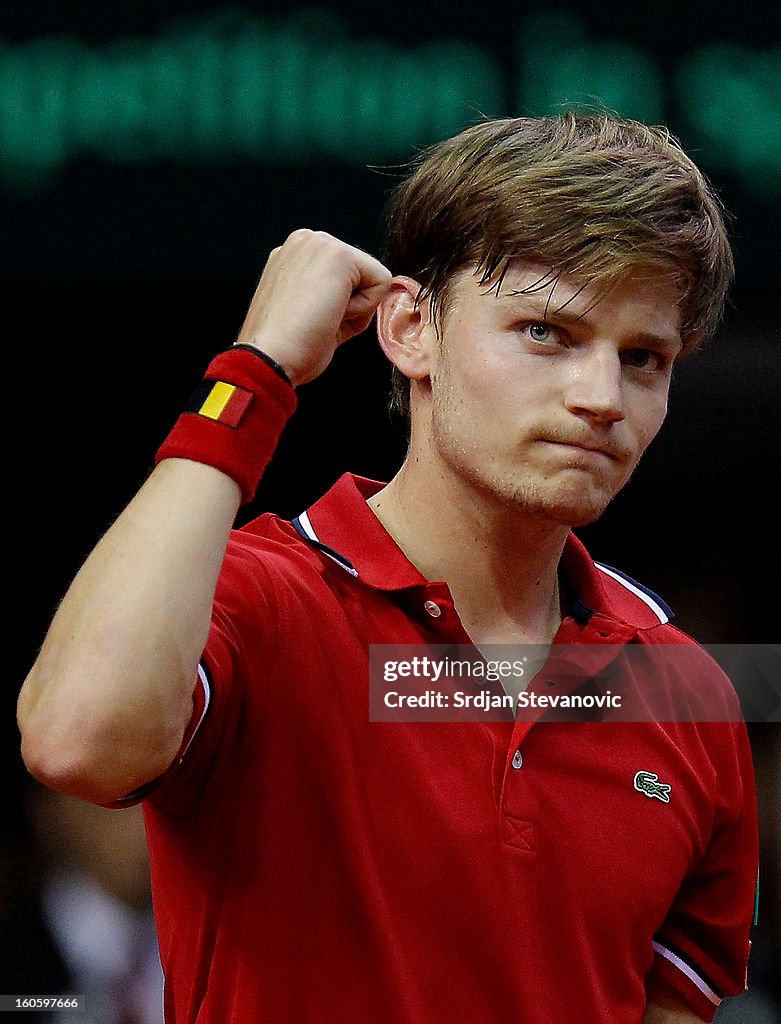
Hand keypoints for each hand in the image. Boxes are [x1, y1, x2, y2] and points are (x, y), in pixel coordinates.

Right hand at [235, 229, 392, 385]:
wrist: (271, 357)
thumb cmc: (284, 346)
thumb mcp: (308, 309)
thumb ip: (334, 293)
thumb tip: (368, 292)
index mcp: (294, 254)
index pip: (346, 277)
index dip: (339, 307)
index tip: (310, 319)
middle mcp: (305, 241)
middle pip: (361, 275)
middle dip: (350, 304)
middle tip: (317, 321)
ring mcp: (320, 243)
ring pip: (372, 277)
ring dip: (355, 307)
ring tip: (322, 317)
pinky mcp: (339, 254)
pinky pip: (381, 282)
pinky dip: (364, 308)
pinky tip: (332, 314)